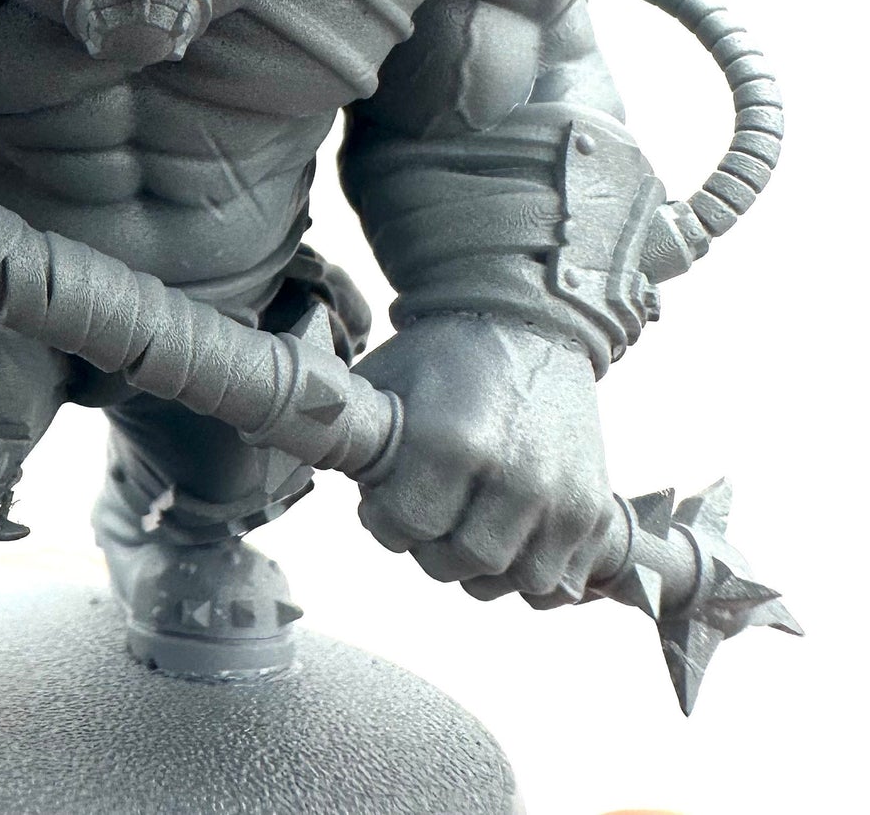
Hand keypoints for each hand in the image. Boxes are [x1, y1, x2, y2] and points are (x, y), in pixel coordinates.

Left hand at [355, 314, 613, 602]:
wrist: (528, 324)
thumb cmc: (444, 357)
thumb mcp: (383, 385)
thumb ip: (354, 443)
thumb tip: (310, 480)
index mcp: (453, 442)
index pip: (405, 528)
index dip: (384, 520)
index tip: (384, 501)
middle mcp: (516, 477)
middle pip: (459, 563)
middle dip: (429, 545)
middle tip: (426, 513)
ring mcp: (563, 497)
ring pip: (512, 581)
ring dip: (480, 567)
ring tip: (466, 523)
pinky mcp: (595, 509)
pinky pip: (559, 582)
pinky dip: (531, 573)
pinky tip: (509, 537)